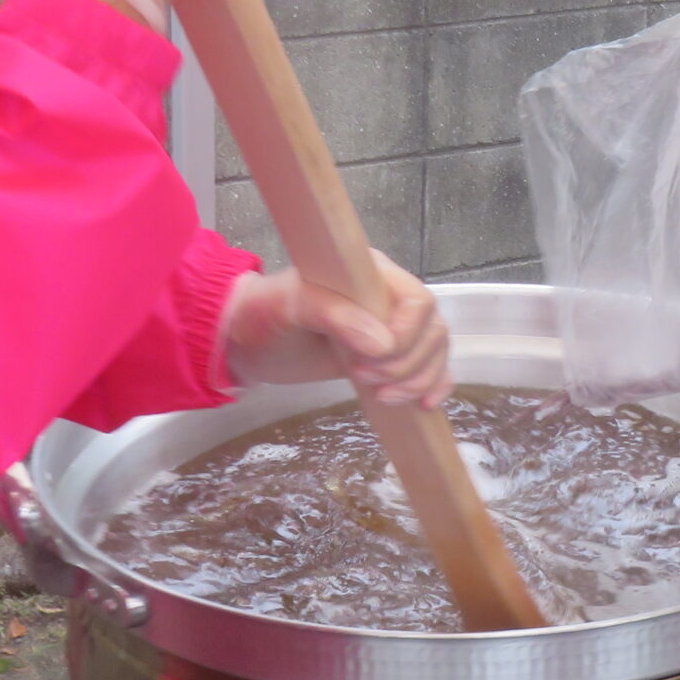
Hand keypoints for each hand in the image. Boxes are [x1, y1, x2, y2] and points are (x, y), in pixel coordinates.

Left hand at [218, 254, 451, 409]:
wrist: (245, 342)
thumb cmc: (262, 316)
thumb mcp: (289, 308)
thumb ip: (333, 316)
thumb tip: (383, 345)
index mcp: (371, 275)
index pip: (418, 300)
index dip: (408, 335)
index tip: (373, 360)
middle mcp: (388, 298)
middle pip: (432, 330)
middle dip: (408, 364)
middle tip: (365, 378)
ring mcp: (391, 329)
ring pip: (435, 352)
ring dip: (419, 379)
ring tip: (383, 397)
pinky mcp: (389, 357)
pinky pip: (430, 369)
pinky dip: (434, 385)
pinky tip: (425, 405)